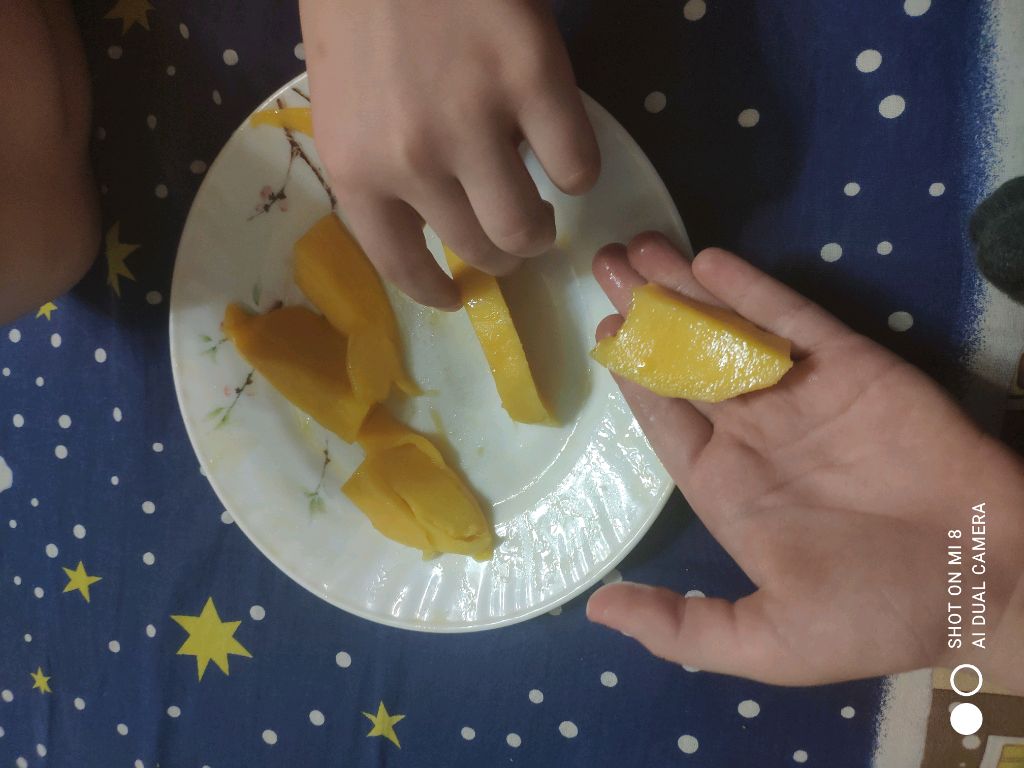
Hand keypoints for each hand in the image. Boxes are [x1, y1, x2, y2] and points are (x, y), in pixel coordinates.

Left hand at [299, 0, 599, 307]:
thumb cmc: (355, 7)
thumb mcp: (342, 101)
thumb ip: (378, 166)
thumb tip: (432, 215)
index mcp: (356, 169)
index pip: (401, 265)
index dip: (436, 291)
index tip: (456, 297)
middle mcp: (413, 162)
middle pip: (481, 249)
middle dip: (501, 254)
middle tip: (512, 235)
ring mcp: (476, 124)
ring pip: (529, 225)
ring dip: (541, 226)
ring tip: (541, 203)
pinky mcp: (535, 81)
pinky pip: (578, 167)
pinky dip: (576, 167)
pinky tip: (559, 145)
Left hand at [586, 233, 1023, 689]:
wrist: (991, 581)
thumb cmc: (878, 614)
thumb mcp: (767, 642)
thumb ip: (682, 627)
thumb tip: (595, 611)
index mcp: (729, 489)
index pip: (667, 421)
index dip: (634, 376)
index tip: (604, 331)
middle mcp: (757, 435)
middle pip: (686, 364)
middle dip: (647, 316)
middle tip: (606, 265)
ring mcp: (803, 396)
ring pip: (730, 332)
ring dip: (685, 290)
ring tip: (639, 246)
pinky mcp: (852, 365)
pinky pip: (792, 320)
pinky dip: (751, 290)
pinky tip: (709, 261)